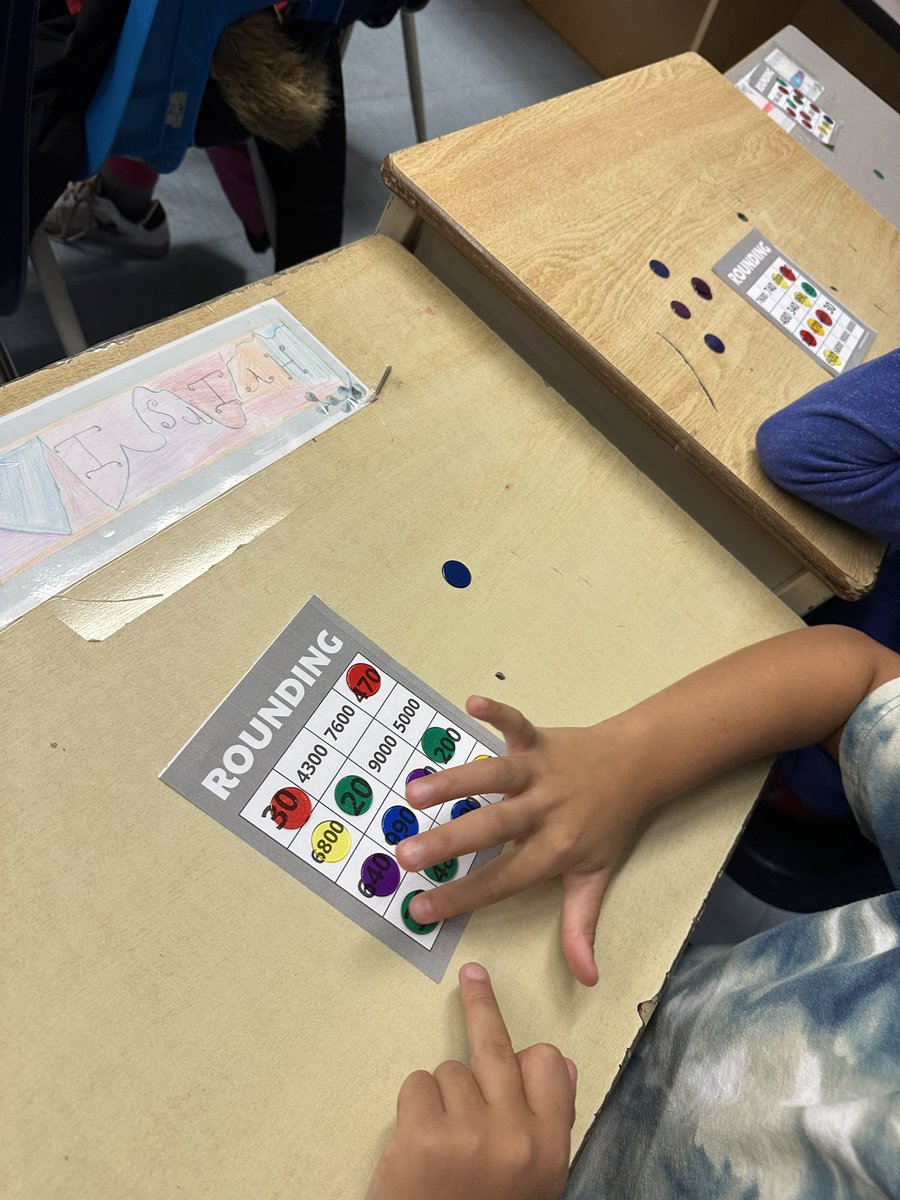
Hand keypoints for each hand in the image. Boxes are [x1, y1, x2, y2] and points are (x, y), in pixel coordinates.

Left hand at [365, 963, 575, 1199]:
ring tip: (441, 1143)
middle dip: (482, 1005)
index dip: (531, 1059)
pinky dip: (414, 1107)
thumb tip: (562, 1064)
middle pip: (498, 1046)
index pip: (549, 1066)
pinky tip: (417, 1144)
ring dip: (442, 1096)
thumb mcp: (535, 1183)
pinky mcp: (424, 1133)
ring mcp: (469, 1130)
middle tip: (472, 974)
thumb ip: (548, 1123)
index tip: (522, 1041)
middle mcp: (515, 1134)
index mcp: (549, 1148)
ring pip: (450, 1069)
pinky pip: (418, 1084)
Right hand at [399, 697, 651, 984]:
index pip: (503, 879)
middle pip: (494, 827)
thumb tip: (586, 978)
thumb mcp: (597, 877)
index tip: (419, 909)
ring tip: (415, 793)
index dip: (462, 896)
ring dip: (456, 780)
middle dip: (449, 841)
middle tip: (406, 855)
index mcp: (555, 849)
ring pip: (496, 776)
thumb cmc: (609, 824)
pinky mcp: (540, 740)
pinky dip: (498, 713)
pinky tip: (471, 703)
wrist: (639, 766)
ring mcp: (541, 772)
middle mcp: (545, 810)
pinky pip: (518, 724)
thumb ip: (581, 925)